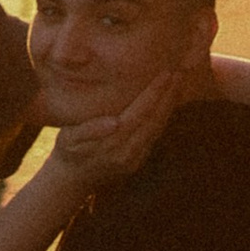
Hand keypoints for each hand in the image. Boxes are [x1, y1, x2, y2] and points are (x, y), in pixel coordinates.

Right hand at [45, 69, 179, 196]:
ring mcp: (135, 158)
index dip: (154, 93)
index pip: (139, 113)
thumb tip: (114, 122)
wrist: (72, 179)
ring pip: (158, 128)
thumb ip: (90, 130)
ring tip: (179, 81)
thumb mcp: (69, 139)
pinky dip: (164, 116)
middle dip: (168, 95)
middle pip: (154, 120)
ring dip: (170, 104)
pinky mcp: (139, 160)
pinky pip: (155, 136)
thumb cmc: (68, 150)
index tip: (166, 74)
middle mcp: (128, 152)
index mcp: (112, 143)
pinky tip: (169, 100)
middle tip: (181, 71)